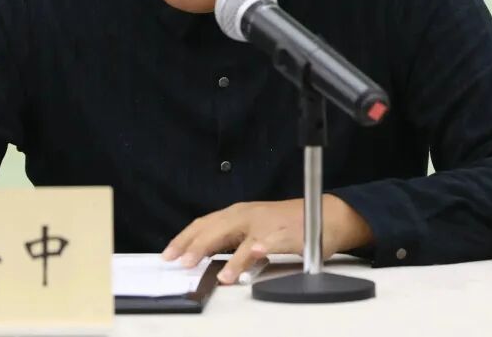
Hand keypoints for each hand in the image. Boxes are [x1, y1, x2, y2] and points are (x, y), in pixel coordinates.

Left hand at [161, 195, 372, 284]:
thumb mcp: (251, 228)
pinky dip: (258, 251)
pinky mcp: (285, 235)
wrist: (323, 214)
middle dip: (196, 245)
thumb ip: (229, 240)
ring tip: (216, 275)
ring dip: (230, 259)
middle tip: (181, 263)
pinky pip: (269, 244)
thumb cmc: (285, 224)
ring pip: (241, 241)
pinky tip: (251, 259)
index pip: (204, 224)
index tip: (168, 254)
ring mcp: (266, 225)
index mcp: (237, 214)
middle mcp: (248, 216)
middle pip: (216, 228)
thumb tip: (203, 257)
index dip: (185, 239)